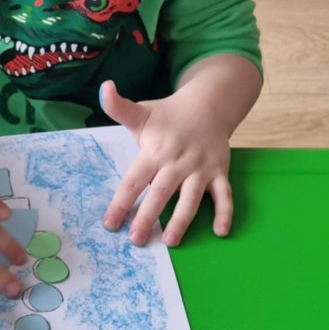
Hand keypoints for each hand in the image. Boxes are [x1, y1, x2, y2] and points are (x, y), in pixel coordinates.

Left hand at [100, 79, 232, 245]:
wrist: (208, 104)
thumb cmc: (168, 115)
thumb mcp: (141, 112)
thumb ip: (119, 107)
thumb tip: (104, 88)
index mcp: (155, 151)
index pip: (134, 180)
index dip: (121, 202)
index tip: (110, 224)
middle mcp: (177, 162)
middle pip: (160, 193)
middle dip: (148, 217)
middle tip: (136, 240)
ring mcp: (200, 168)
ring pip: (191, 197)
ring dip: (182, 220)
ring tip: (170, 241)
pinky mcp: (219, 172)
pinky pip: (224, 195)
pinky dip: (225, 213)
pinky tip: (220, 232)